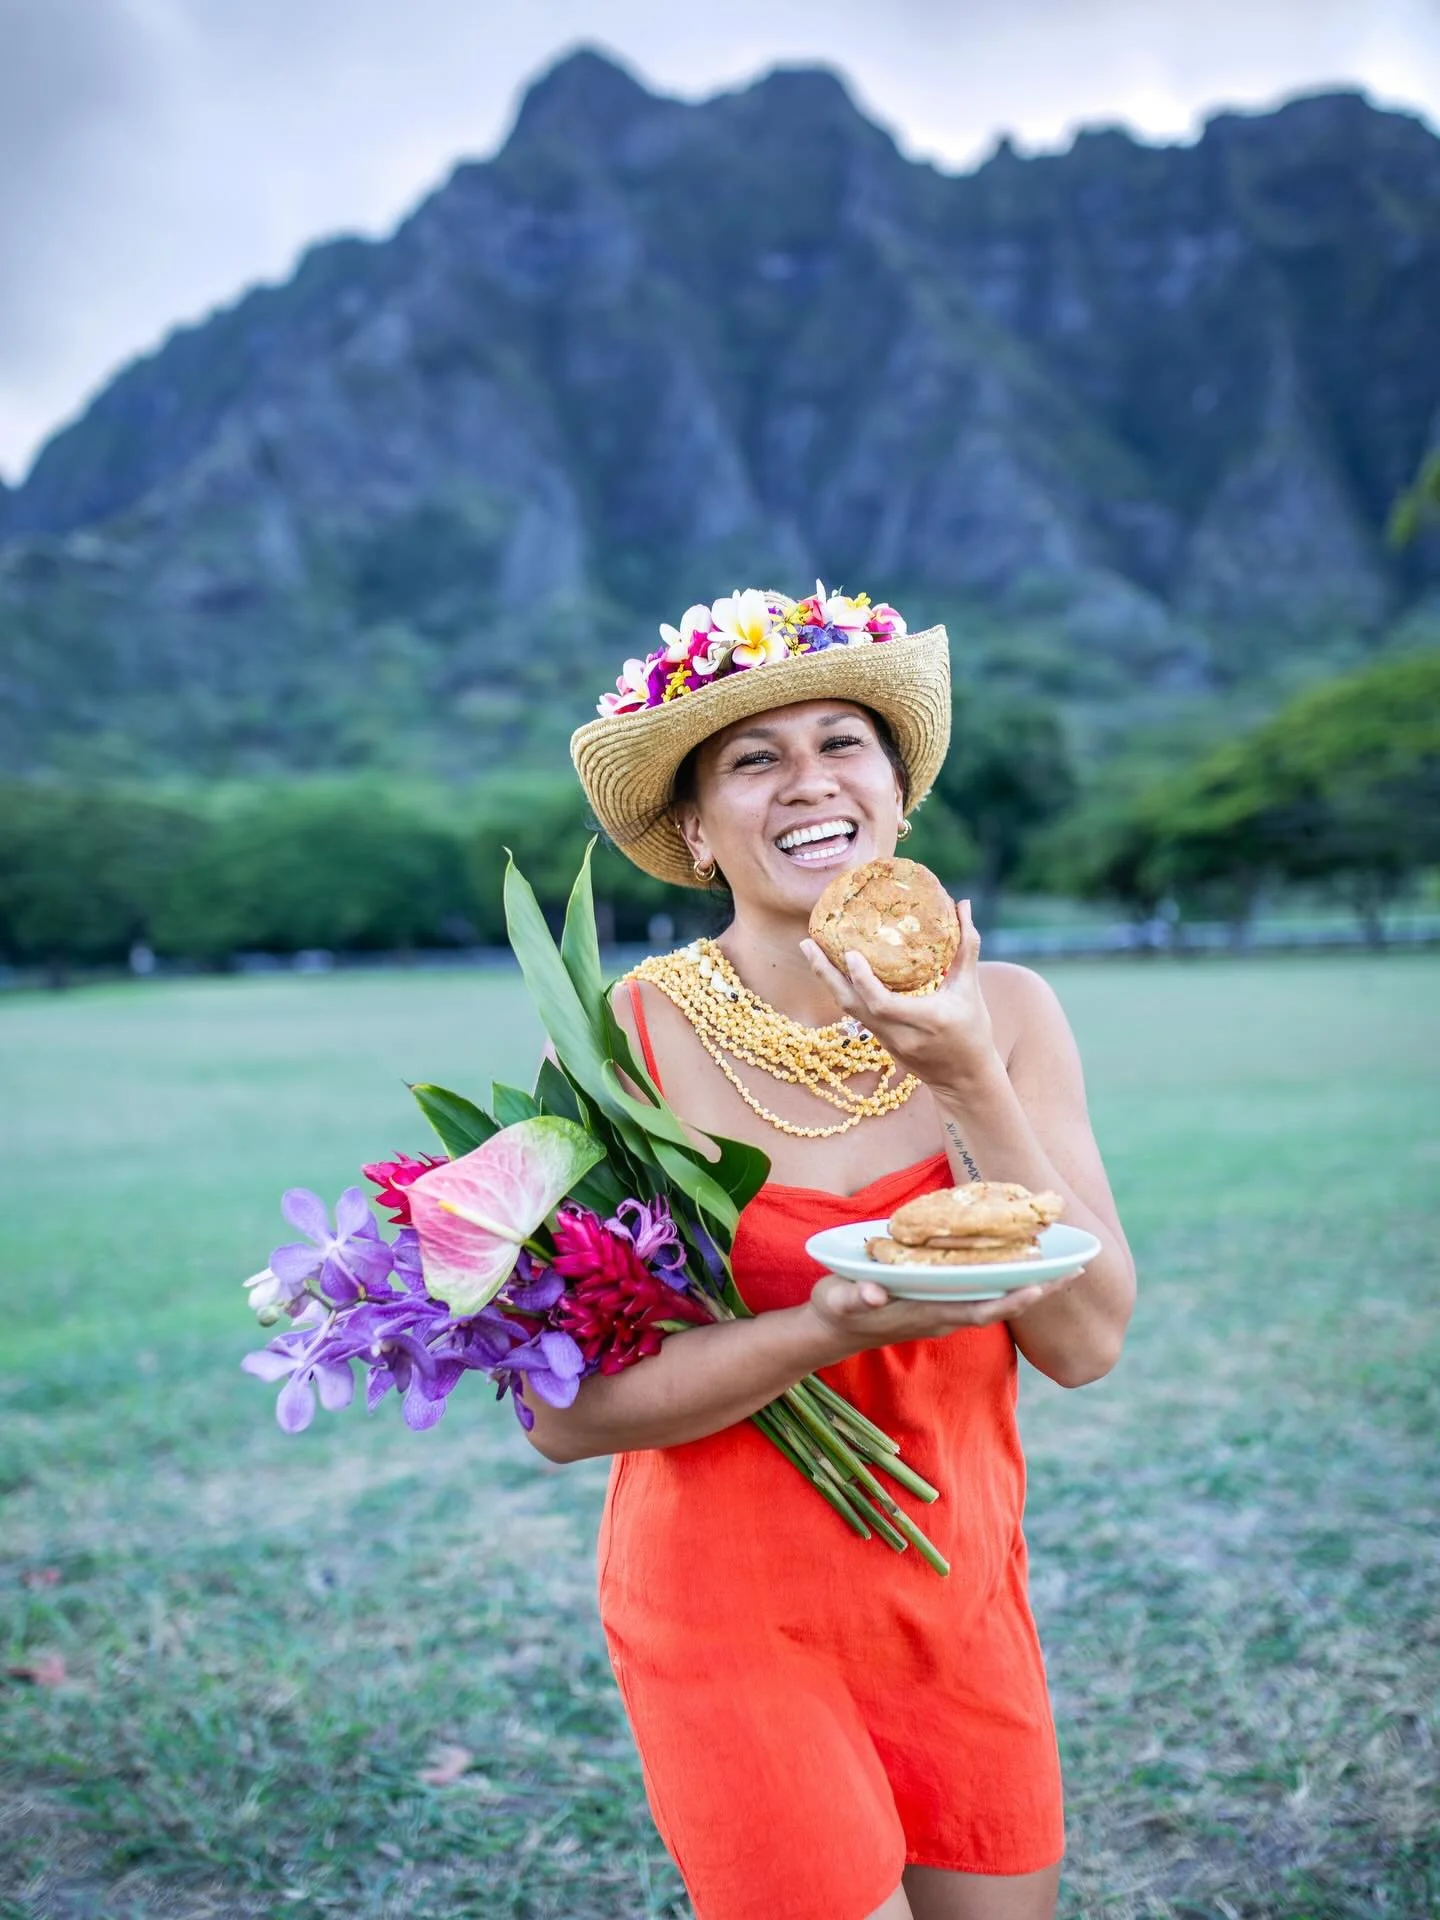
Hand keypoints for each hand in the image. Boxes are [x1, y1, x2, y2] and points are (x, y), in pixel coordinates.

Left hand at [800, 898, 997, 1092]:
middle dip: (826, 974)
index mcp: (926, 1020)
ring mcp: (886, 1041)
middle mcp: (900, 1033)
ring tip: (810, 950)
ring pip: (848, 1010)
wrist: (963, 1079)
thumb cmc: (973, 1030)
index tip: (850, 953)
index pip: (883, 1004)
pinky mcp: (879, 1042)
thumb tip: (963, 904)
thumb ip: (966, 948)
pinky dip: (841, 990)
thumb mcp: (970, 989)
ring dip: (827, 980)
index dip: (863, 980)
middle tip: (807, 944)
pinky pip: (854, 1013)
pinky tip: (830, 969)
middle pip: (853, 1006)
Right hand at [807, 1267, 1083, 1358]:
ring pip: (997, 1297)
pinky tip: (1027, 1262)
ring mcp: (945, 1309)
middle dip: (1038, 1291)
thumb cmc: (836, 1309)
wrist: (834, 1329)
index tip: (1039, 1287)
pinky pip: (985, 1291)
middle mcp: (943, 1315)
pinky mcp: (942, 1301)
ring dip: (1032, 1285)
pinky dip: (1010, 1279)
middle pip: (1000, 1304)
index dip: (1009, 1301)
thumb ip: (857, 1297)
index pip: (976, 1309)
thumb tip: (876, 1295)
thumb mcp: (839, 1300)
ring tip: (1067, 1264)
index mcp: (925, 1313)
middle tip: (1077, 1270)